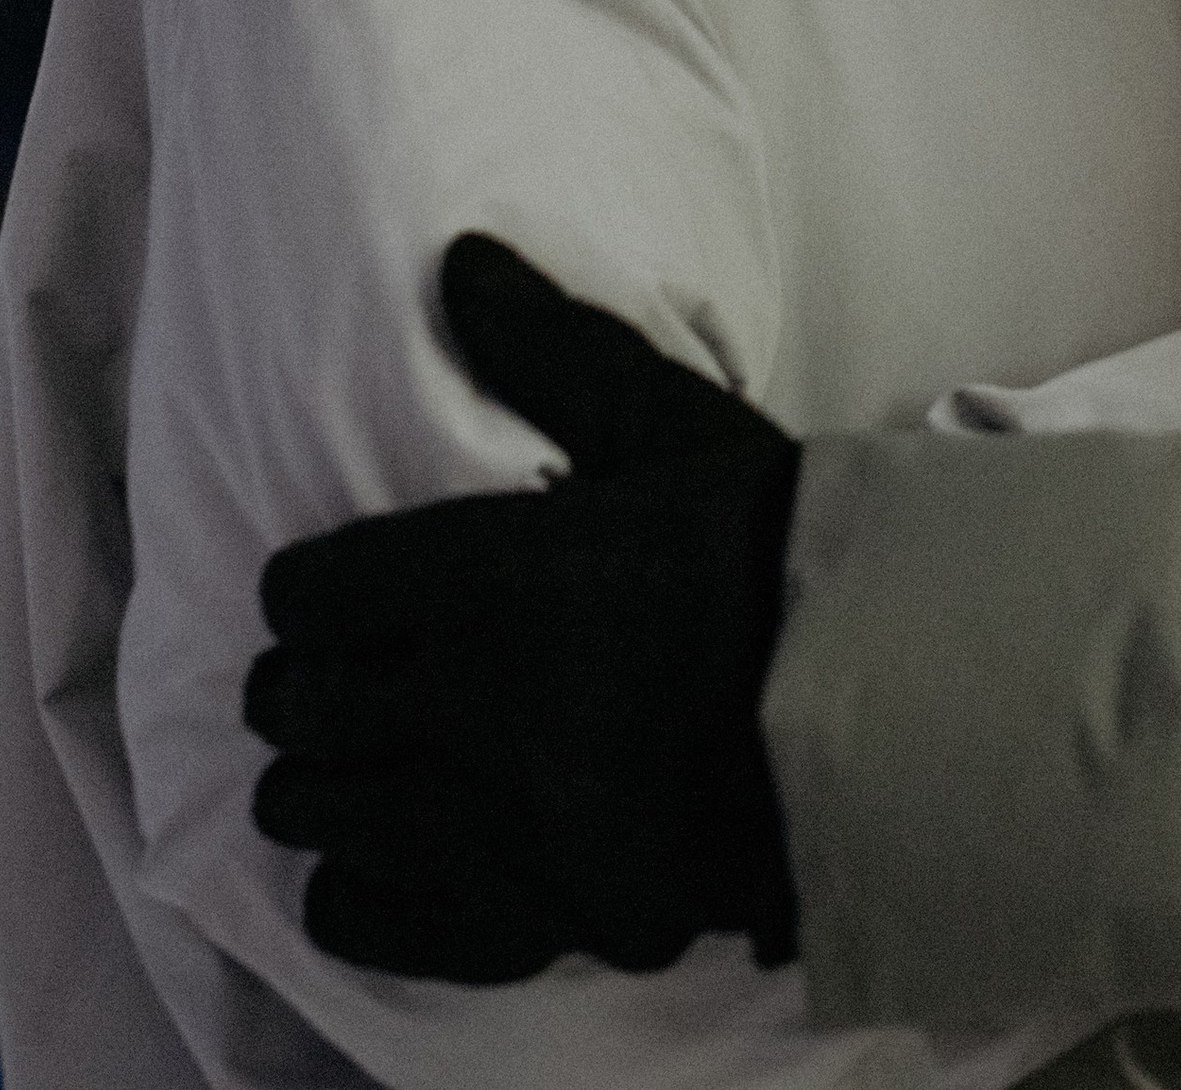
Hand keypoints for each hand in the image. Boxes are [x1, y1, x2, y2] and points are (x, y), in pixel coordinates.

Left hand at [245, 233, 800, 982]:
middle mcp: (479, 704)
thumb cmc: (768, 548)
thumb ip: (553, 349)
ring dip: (323, 782)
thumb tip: (462, 260)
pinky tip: (378, 858)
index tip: (320, 593)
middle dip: (300, 686)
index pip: (314, 594)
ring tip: (352, 763)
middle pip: (306, 705)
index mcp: (497, 576)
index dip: (304, 591)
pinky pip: (382, 920)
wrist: (880, 699)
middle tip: (325, 678)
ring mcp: (502, 825)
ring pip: (327, 811)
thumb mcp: (667, 424)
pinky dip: (359, 889)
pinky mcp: (537, 912)